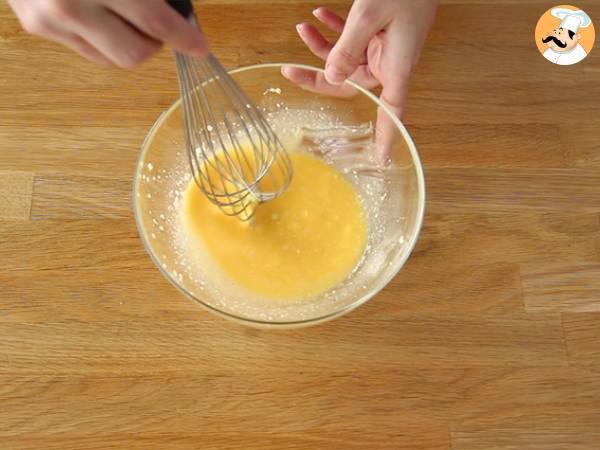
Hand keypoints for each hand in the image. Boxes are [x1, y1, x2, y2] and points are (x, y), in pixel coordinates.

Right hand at [7, 0, 207, 67]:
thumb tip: (178, 12)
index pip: (155, 22)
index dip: (184, 37)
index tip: (200, 46)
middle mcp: (71, 5)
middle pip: (135, 55)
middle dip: (155, 43)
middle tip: (158, 24)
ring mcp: (50, 21)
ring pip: (111, 59)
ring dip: (128, 42)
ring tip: (123, 13)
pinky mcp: (36, 28)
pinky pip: (87, 51)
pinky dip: (103, 38)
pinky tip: (98, 12)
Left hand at [283, 0, 437, 159]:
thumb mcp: (369, 15)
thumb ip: (347, 48)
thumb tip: (331, 77)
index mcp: (396, 66)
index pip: (391, 113)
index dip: (386, 137)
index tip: (379, 159)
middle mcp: (389, 62)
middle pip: (349, 83)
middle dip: (317, 74)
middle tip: (289, 69)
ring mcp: (383, 46)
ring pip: (345, 59)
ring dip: (322, 46)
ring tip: (303, 27)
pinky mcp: (379, 31)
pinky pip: (352, 40)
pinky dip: (335, 29)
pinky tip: (320, 16)